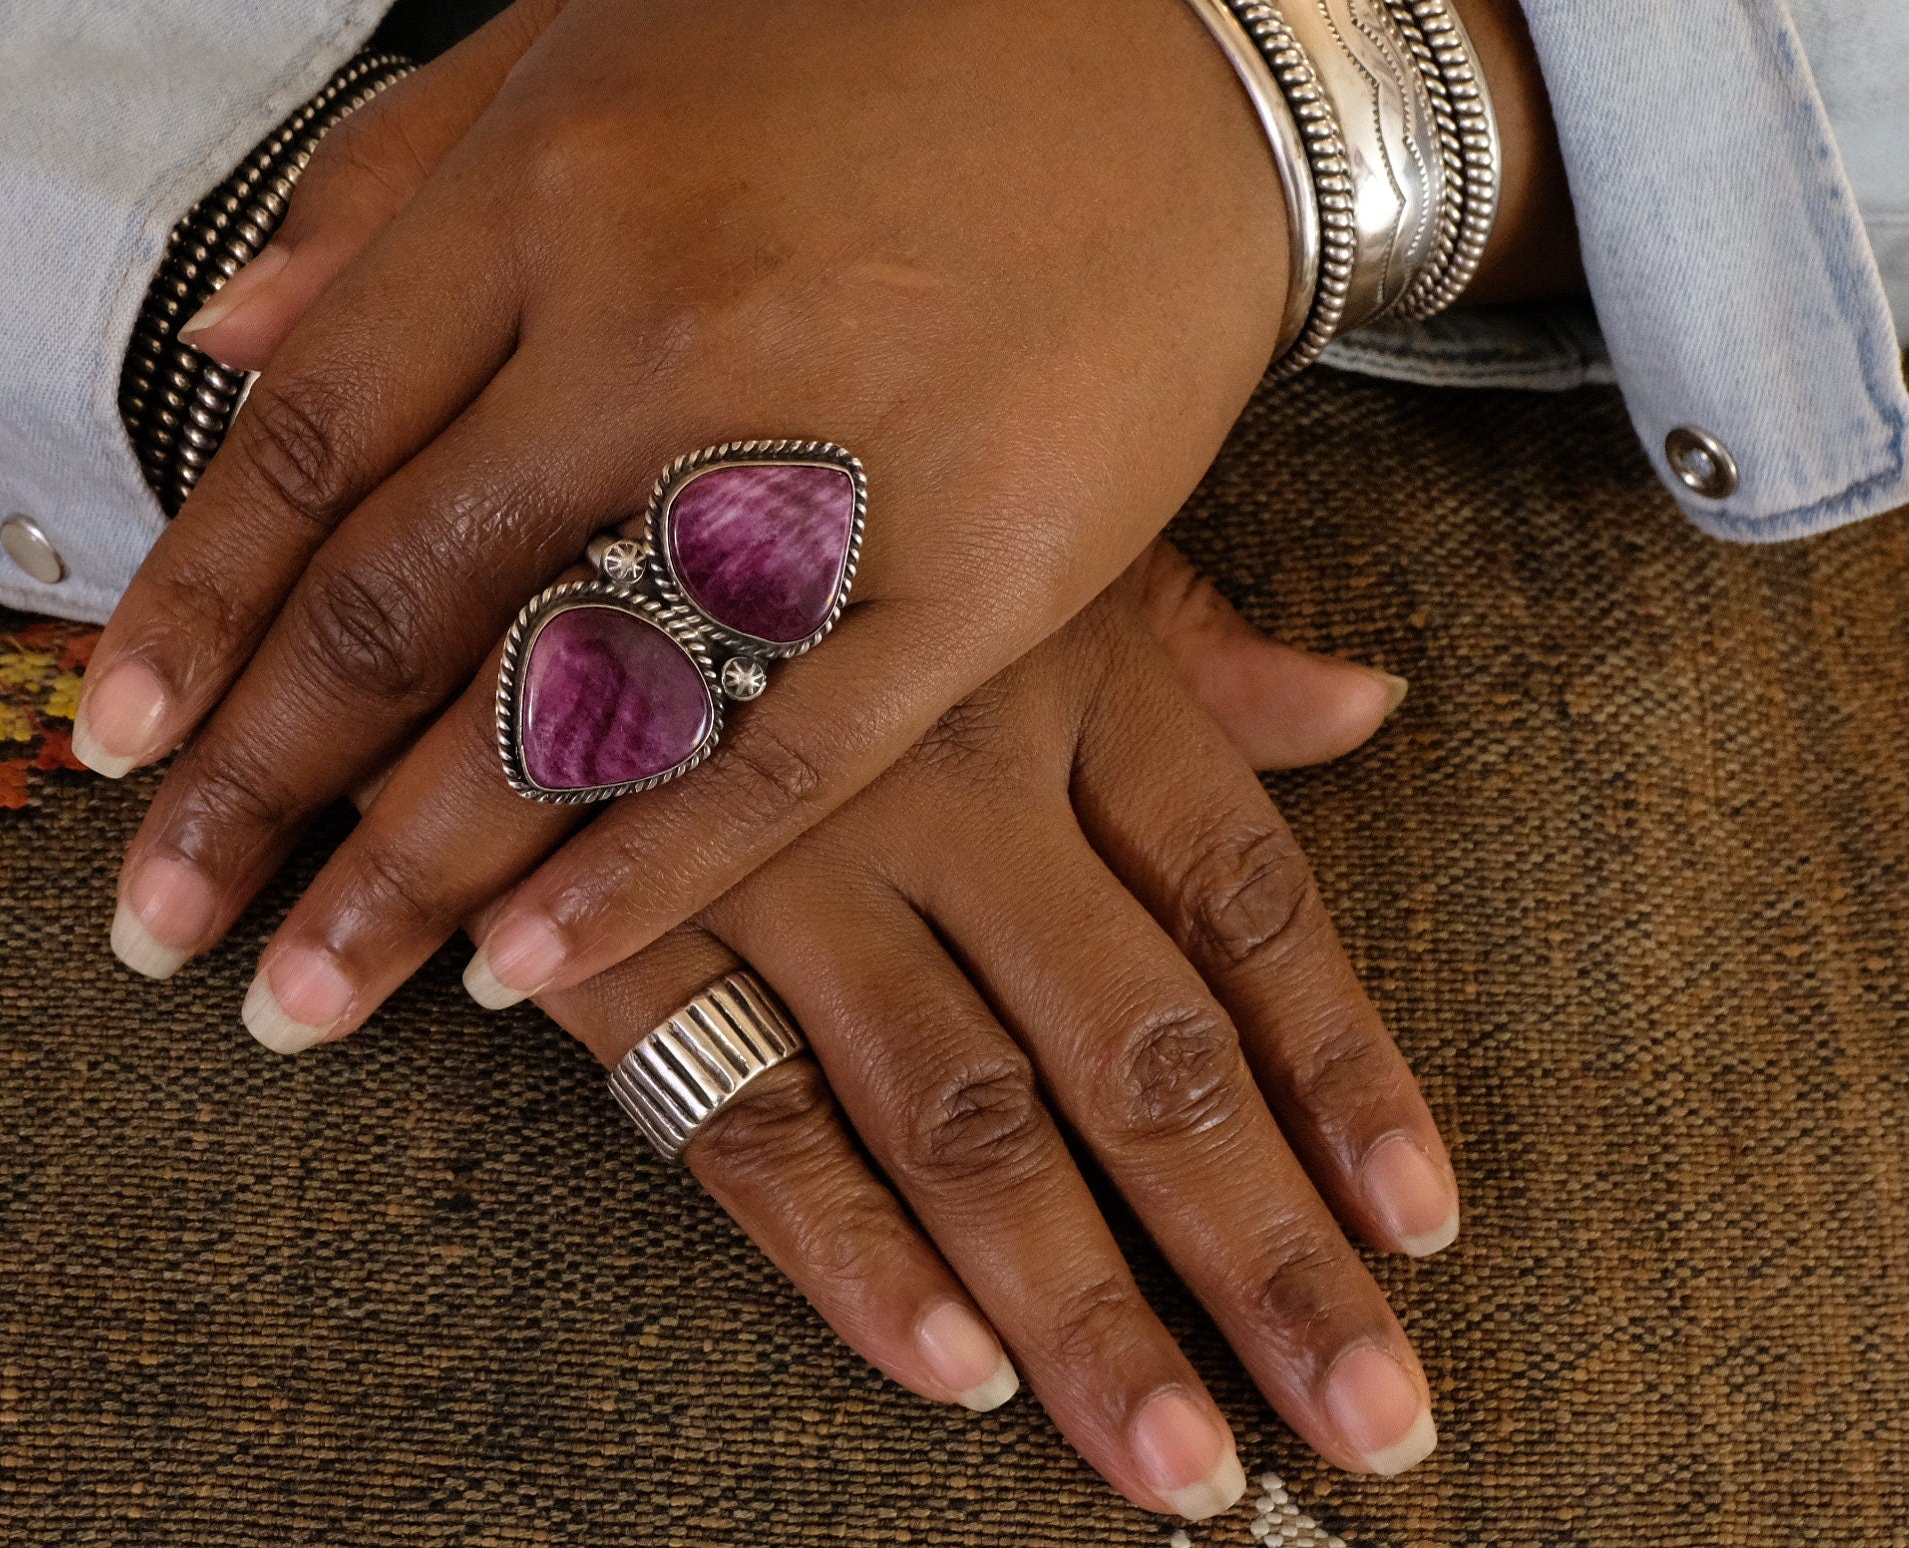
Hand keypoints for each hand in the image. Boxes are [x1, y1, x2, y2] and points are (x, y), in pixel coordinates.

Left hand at [86, 0, 1303, 1016]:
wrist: (1190, 68)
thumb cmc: (873, 44)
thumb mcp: (603, 25)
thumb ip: (399, 169)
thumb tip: (226, 335)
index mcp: (556, 187)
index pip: (317, 436)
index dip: (197, 603)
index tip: (108, 744)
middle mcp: (664, 326)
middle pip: (408, 597)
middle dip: (259, 783)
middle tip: (154, 930)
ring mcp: (828, 458)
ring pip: (570, 704)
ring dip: (411, 875)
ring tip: (295, 1007)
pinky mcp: (980, 572)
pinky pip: (784, 757)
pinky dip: (648, 879)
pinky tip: (524, 981)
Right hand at [502, 563, 1450, 1517]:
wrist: (486, 460)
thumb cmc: (786, 502)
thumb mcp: (994, 529)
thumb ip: (1190, 643)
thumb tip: (1363, 704)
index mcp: (1059, 668)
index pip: (1240, 898)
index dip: (1340, 1068)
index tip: (1422, 1226)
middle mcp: (948, 772)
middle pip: (1138, 1042)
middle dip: (1259, 1248)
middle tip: (1371, 1422)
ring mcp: (782, 858)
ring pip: (963, 1112)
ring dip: (1078, 1304)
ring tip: (1183, 1464)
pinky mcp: (623, 930)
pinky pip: (748, 1112)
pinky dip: (849, 1248)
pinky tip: (948, 1368)